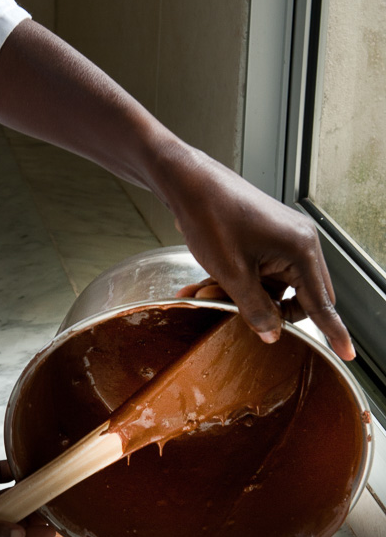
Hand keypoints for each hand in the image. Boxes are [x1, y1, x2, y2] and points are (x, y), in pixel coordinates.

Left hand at [0, 21, 354, 360]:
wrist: (188, 181)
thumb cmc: (210, 218)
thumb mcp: (230, 274)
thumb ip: (255, 309)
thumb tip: (274, 334)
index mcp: (301, 250)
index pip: (321, 303)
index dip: (333, 332)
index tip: (348, 354)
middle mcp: (301, 243)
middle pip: (298, 297)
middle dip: (264, 310)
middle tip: (227, 310)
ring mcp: (285, 239)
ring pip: (274, 287)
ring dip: (243, 297)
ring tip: (203, 291)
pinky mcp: (268, 237)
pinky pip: (262, 272)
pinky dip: (238, 282)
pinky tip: (203, 283)